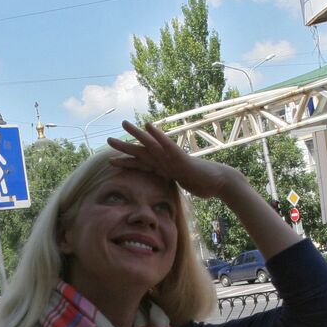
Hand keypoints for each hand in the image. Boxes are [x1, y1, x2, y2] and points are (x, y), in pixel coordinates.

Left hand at [105, 120, 241, 199]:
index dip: (126, 163)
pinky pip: (167, 145)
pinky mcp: (181, 157)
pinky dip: (158, 135)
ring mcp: (173, 157)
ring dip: (137, 135)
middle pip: (142, 153)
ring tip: (125, 124)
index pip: (141, 165)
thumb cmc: (203, 185)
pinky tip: (149, 126)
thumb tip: (164, 202)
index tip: (110, 161)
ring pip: (151, 145)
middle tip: (107, 140)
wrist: (218, 182)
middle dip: (124, 147)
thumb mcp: (182, 188)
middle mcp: (166, 160)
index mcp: (164, 168)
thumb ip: (172, 188)